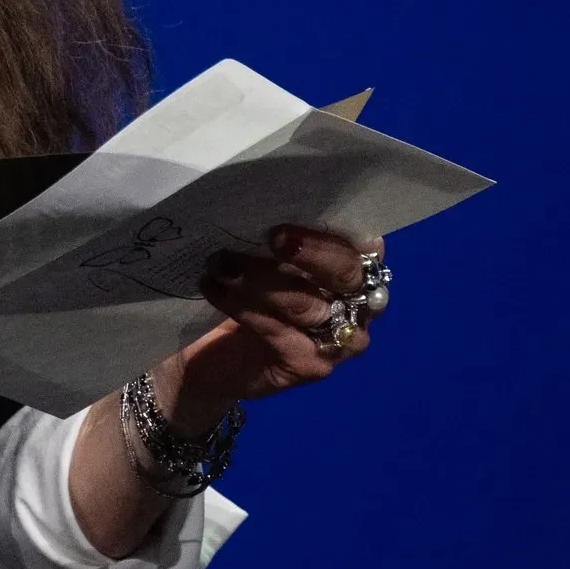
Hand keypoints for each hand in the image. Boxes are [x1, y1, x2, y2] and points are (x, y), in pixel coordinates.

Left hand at [157, 224, 382, 429]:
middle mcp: (357, 303)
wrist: (208, 357)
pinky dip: (242, 307)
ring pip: (308, 304)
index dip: (330, 229)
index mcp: (351, 267)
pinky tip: (212, 288)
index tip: (290, 217)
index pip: (361, 242)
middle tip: (272, 236)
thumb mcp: (258, 255)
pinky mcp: (311, 366)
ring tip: (220, 263)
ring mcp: (340, 340)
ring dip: (261, 280)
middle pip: (347, 272)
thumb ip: (272, 235)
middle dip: (310, 251)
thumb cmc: (242, 291)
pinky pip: (279, 332)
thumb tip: (256, 202)